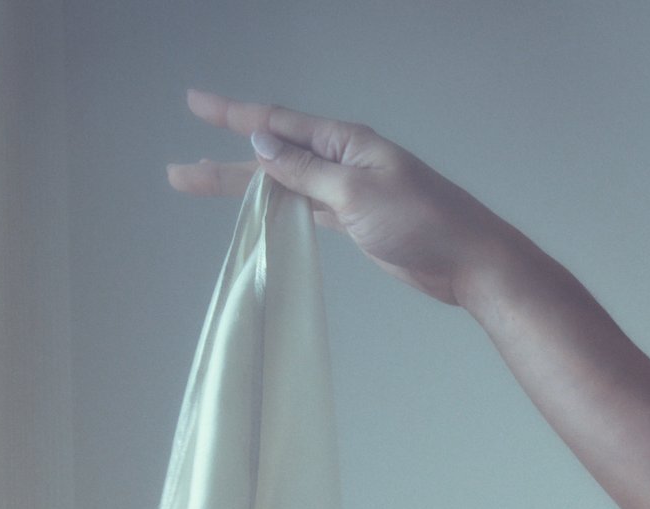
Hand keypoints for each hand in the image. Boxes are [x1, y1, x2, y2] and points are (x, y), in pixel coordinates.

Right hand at [168, 91, 493, 306]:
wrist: (468, 263)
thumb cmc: (422, 221)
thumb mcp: (356, 193)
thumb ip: (307, 171)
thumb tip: (262, 144)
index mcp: (343, 142)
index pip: (277, 122)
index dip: (233, 115)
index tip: (195, 104)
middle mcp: (342, 160)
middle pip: (272, 155)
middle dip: (226, 161)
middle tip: (180, 170)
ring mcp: (347, 191)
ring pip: (284, 184)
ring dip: (247, 188)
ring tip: (205, 185)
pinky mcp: (355, 222)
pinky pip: (305, 208)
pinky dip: (279, 208)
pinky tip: (258, 210)